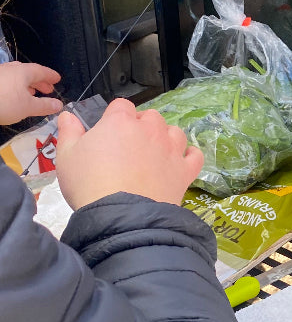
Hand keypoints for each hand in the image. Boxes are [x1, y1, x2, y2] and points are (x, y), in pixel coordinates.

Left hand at [0, 61, 63, 124]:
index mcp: (23, 72)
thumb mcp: (28, 107)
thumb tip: (59, 104)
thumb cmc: (3, 102)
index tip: (58, 79)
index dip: (51, 75)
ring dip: (26, 84)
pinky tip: (13, 96)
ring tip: (31, 94)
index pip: (41, 71)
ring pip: (16, 76)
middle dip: (39, 81)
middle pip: (28, 72)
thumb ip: (45, 106)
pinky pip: (6, 81)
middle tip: (47, 89)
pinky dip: (14, 87)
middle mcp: (11, 69)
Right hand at [55, 98, 203, 209]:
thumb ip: (69, 132)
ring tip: (154, 153)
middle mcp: (150, 130)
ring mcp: (171, 150)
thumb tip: (68, 116)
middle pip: (150, 116)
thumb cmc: (89, 184)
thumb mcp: (66, 156)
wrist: (120, 216)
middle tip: (129, 146)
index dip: (115, 116)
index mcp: (121, 122)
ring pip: (174, 132)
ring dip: (166, 137)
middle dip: (141, 126)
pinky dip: (190, 156)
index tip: (109, 131)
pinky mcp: (185, 170)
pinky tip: (180, 162)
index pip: (121, 106)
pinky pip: (195, 155)